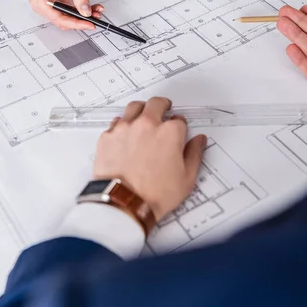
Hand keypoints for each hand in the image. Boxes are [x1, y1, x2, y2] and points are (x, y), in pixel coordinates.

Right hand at [30, 0, 103, 30]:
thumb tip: (86, 11)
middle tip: (94, 19)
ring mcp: (52, 4)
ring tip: (96, 12)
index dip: (75, 23)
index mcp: (39, 0)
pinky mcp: (60, 1)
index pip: (58, 18)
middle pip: (64, 20)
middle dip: (80, 20)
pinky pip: (72, 11)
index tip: (88, 23)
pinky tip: (92, 8)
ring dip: (83, 16)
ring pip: (69, 17)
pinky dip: (82, 10)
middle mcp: (44, 4)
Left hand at [94, 98, 205, 221]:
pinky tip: (126, 134)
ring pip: (135, 106)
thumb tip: (199, 141)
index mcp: (170, 133)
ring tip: (143, 117)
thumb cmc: (154, 194)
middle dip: (162, 106)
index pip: (179, 119)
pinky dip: (122, 124)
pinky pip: (116, 122)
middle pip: (157, 104)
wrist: (123, 203)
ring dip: (142, 109)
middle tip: (163, 111)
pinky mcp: (108, 136)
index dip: (180, 126)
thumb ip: (194, 154)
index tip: (178, 131)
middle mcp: (147, 124)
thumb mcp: (186, 179)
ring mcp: (125, 128)